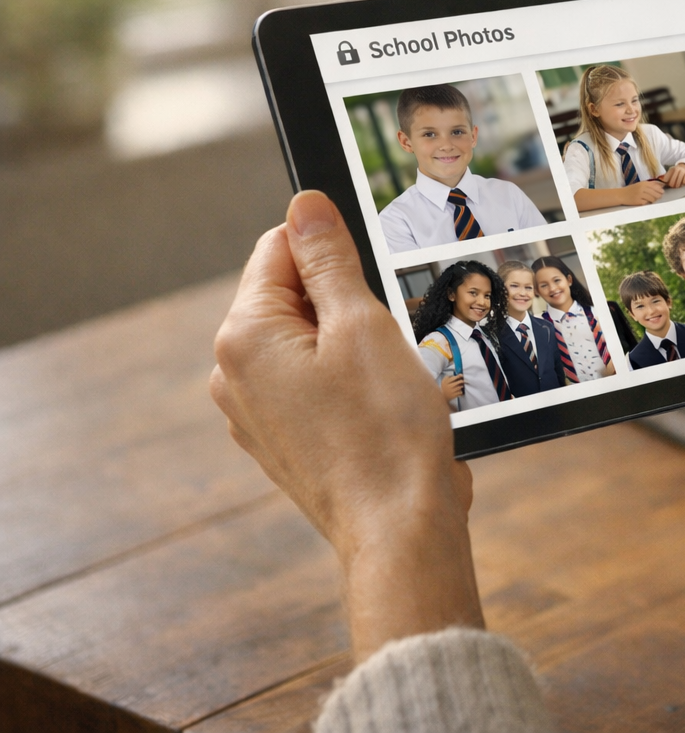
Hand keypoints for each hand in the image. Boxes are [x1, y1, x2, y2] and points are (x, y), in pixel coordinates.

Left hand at [210, 191, 483, 659]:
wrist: (400, 529)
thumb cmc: (385, 431)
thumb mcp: (363, 324)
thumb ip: (328, 259)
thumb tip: (305, 204)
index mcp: (244, 336)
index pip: (280, 247)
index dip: (334, 250)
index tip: (376, 274)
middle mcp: (235, 375)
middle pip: (295, 296)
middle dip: (348, 302)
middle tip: (390, 335)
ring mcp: (257, 414)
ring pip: (312, 342)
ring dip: (357, 345)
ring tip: (393, 379)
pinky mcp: (286, 442)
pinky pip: (318, 386)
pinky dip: (354, 384)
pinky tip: (387, 409)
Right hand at [622, 180, 664, 204]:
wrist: (621, 195)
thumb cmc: (632, 189)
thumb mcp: (640, 184)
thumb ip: (650, 184)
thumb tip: (661, 186)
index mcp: (643, 183)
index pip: (655, 187)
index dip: (660, 190)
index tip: (662, 192)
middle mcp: (642, 188)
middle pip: (655, 193)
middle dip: (658, 196)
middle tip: (658, 197)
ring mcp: (640, 195)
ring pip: (652, 199)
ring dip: (653, 200)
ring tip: (652, 200)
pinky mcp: (638, 201)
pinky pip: (646, 203)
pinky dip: (647, 203)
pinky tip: (645, 201)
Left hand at [661, 163, 684, 187]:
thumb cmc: (677, 172)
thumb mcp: (671, 172)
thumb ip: (667, 177)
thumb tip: (661, 181)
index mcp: (672, 168)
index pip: (668, 175)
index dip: (666, 180)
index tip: (666, 183)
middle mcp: (677, 169)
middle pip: (673, 178)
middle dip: (672, 183)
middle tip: (672, 186)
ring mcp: (683, 171)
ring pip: (679, 180)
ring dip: (677, 185)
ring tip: (676, 186)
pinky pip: (684, 181)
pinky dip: (682, 183)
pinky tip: (681, 184)